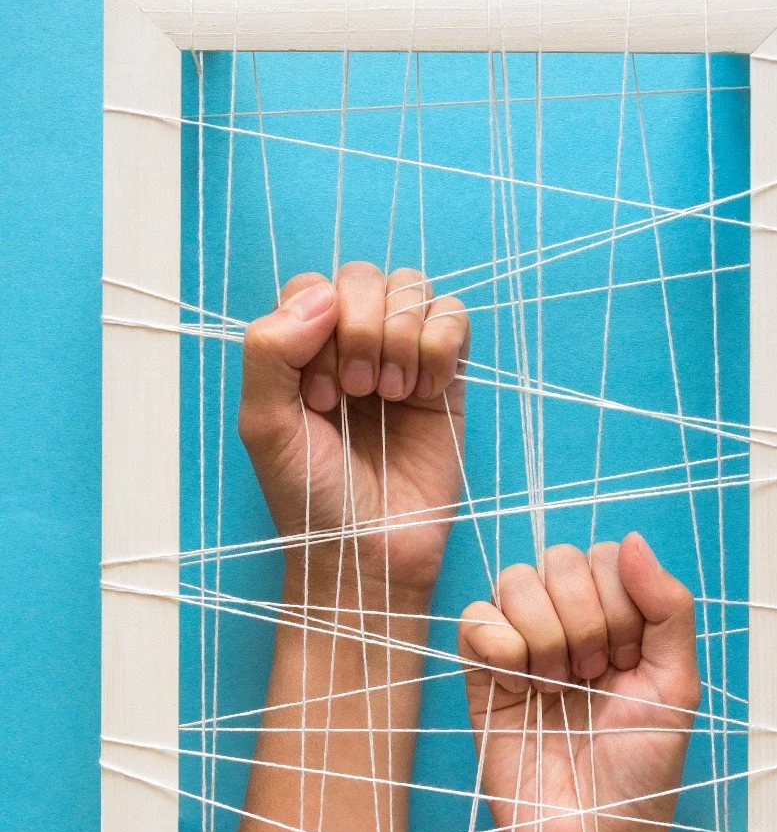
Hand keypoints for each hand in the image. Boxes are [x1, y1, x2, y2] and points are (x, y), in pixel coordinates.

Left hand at [238, 263, 468, 598]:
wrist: (371, 553)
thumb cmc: (312, 498)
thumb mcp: (264, 426)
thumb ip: (268, 352)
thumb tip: (322, 295)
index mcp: (301, 351)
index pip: (314, 285)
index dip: (320, 325)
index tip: (319, 393)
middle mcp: (350, 345)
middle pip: (366, 278)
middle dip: (364, 329)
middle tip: (359, 393)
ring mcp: (402, 357)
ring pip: (413, 288)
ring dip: (402, 335)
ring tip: (394, 395)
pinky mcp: (447, 377)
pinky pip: (455, 317)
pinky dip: (442, 343)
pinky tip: (427, 391)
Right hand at [458, 532, 699, 831]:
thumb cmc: (639, 774)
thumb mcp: (676, 688)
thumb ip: (667, 608)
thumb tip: (636, 541)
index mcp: (620, 622)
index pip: (607, 557)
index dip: (619, 601)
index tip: (627, 661)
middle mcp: (569, 624)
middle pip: (560, 559)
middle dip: (584, 619)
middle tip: (592, 678)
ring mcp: (523, 645)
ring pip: (516, 580)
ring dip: (544, 635)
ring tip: (556, 688)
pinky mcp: (481, 672)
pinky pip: (474, 619)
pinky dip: (499, 648)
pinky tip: (519, 689)